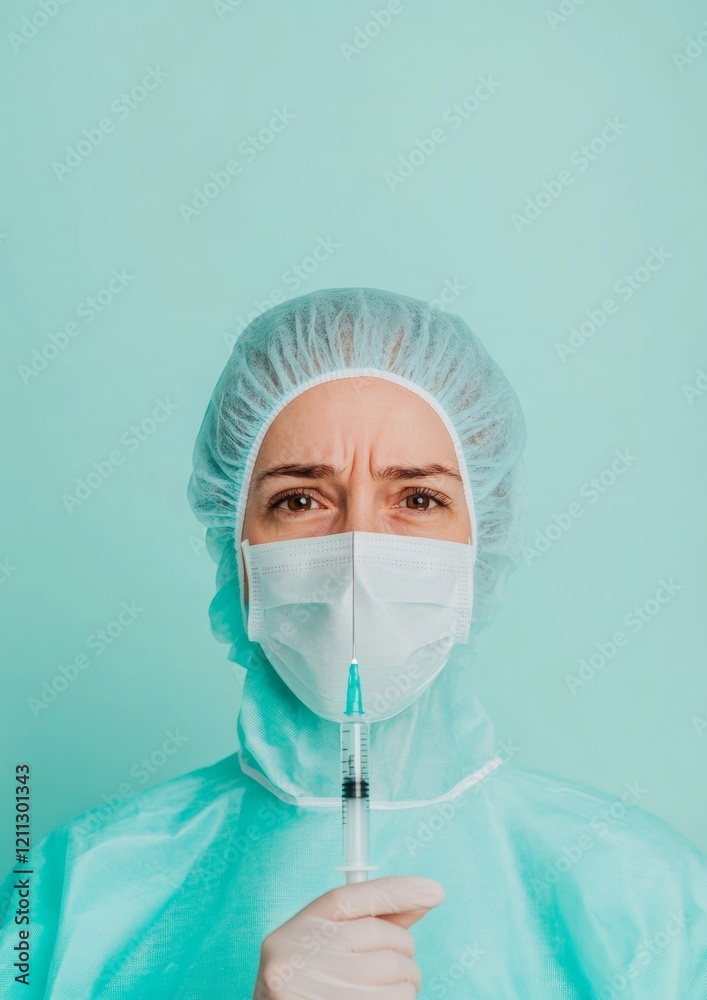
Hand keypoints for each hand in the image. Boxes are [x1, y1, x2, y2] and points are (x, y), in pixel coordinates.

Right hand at [252, 875, 444, 997]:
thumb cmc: (310, 985)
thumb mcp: (329, 947)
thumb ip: (371, 922)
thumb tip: (425, 896)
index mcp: (301, 929)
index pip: (355, 897)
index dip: (399, 891)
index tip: (434, 891)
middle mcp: (302, 955)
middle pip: (385, 940)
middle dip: (403, 956)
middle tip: (396, 971)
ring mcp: (313, 989)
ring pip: (397, 980)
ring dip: (405, 988)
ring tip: (382, 993)